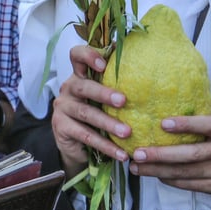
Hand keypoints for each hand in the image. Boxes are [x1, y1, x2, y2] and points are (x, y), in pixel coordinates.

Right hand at [50, 45, 130, 173]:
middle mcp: (68, 89)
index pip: (76, 56)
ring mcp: (62, 108)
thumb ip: (116, 85)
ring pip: (86, 113)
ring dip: (108, 123)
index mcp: (79, 76)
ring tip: (127, 132)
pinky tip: (121, 153)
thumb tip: (149, 74)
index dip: (87, 55)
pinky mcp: (61, 127)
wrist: (76, 144)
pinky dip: (106, 146)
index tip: (104, 64)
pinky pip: (86, 136)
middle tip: (123, 101)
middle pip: (83, 86)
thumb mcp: (103, 98)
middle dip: (103, 93)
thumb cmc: (96, 113)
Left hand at [129, 101, 210, 199]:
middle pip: (191, 154)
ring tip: (136, 166)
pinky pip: (188, 184)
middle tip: (138, 152)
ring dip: (158, 170)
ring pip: (185, 172)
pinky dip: (169, 179)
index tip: (162, 123)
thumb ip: (205, 107)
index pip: (208, 125)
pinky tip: (153, 174)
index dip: (186, 124)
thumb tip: (178, 84)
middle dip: (161, 154)